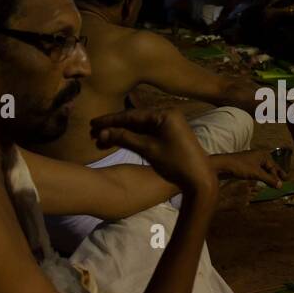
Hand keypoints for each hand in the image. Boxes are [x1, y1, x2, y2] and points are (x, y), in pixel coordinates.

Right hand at [89, 108, 214, 194]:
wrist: (200, 178)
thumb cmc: (175, 162)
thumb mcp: (148, 149)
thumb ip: (125, 138)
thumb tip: (102, 133)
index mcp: (165, 114)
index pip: (132, 115)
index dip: (111, 120)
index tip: (94, 123)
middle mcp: (168, 114)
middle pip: (135, 119)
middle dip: (115, 126)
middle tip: (94, 131)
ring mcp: (170, 124)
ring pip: (140, 127)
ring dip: (123, 133)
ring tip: (102, 139)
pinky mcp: (171, 134)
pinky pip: (148, 133)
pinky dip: (135, 137)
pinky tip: (119, 140)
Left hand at [213, 151, 284, 186]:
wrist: (222, 165)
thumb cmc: (240, 166)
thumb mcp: (256, 173)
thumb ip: (269, 179)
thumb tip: (281, 185)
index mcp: (262, 155)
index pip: (273, 166)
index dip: (278, 175)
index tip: (284, 182)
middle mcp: (258, 156)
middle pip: (269, 166)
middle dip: (275, 173)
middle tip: (284, 179)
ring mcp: (251, 160)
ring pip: (263, 169)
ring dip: (268, 175)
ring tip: (274, 182)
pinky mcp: (245, 166)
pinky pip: (257, 170)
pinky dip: (261, 176)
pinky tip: (262, 180)